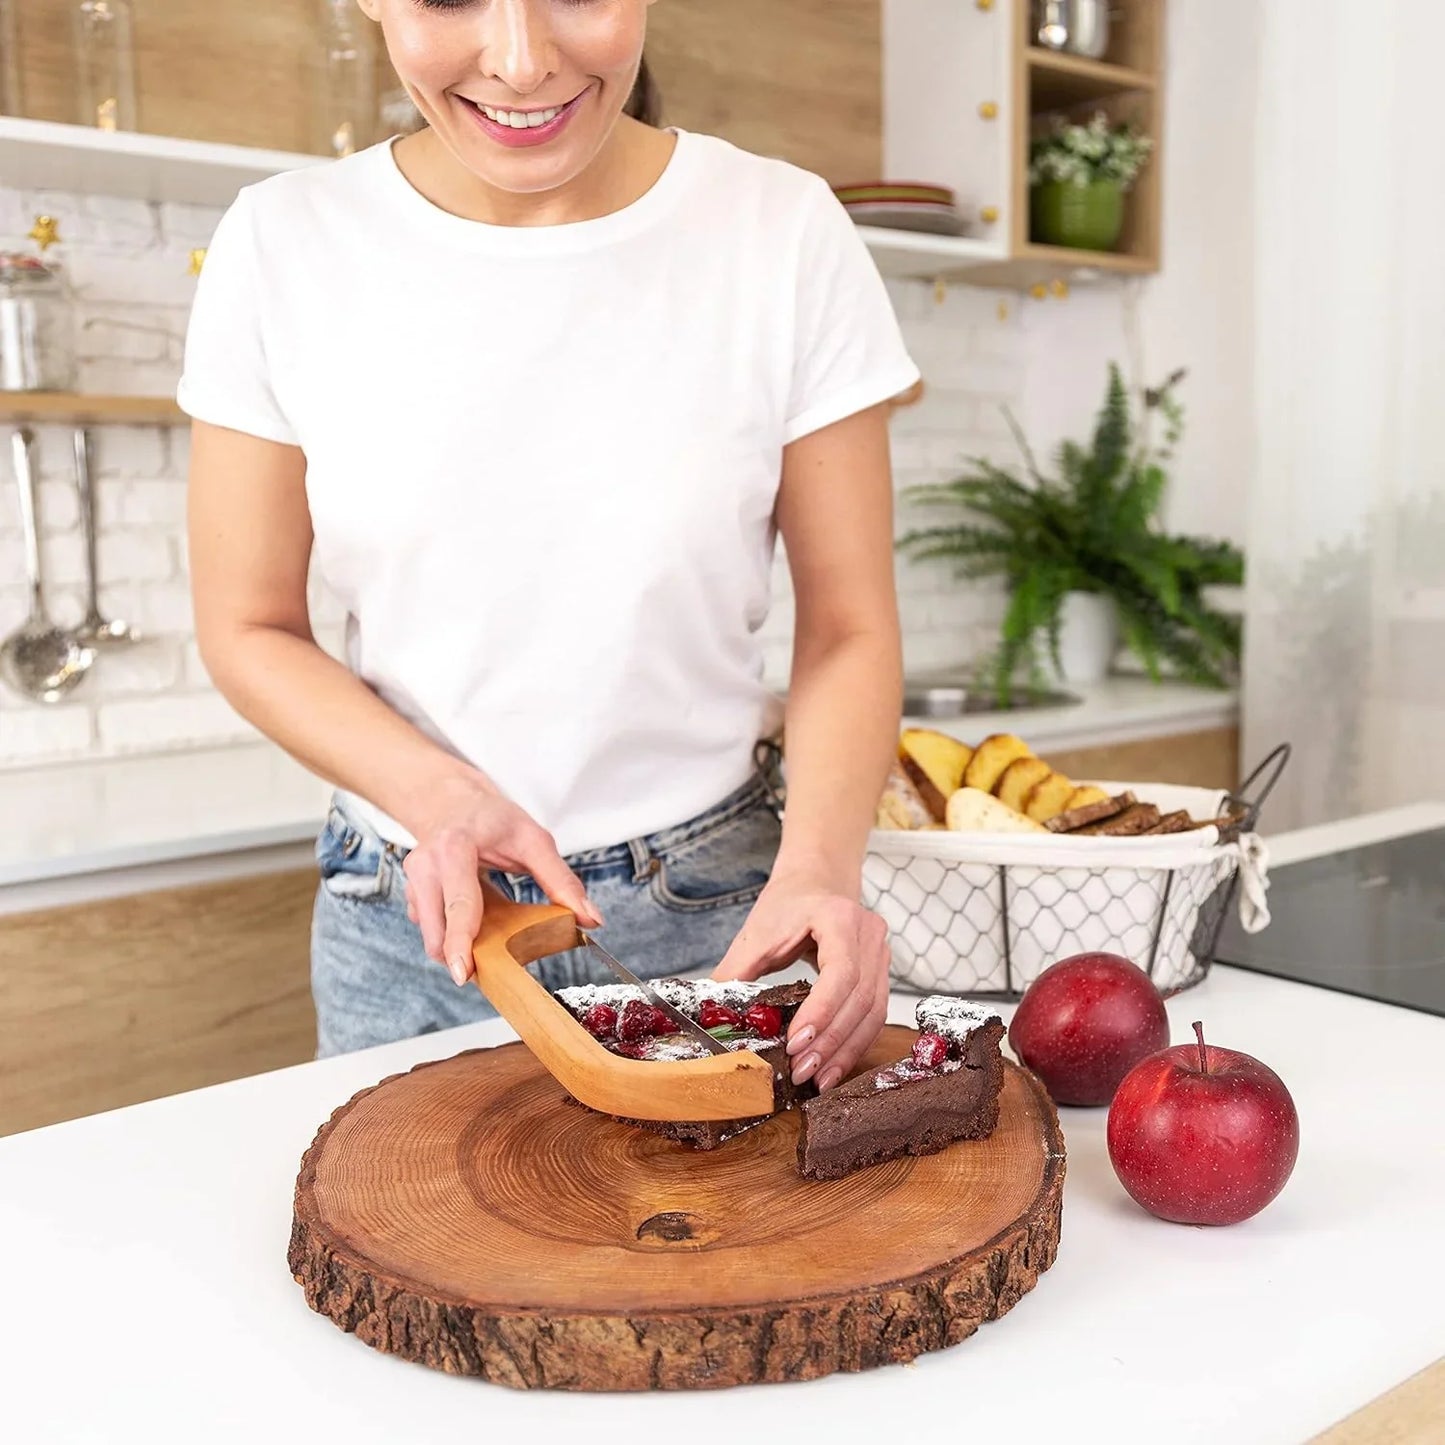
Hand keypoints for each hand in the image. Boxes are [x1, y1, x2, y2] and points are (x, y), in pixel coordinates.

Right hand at [402, 776, 602, 985]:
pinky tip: (471, 920)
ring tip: (485, 931)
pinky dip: (451, 936)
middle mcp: (425, 866)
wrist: (450, 804)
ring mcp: (413, 883)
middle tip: (486, 967)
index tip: (464, 972)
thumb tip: (590, 919)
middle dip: (459, 955)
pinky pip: (430, 931)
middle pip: (437, 930)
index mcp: (455, 847)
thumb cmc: (492, 820)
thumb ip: (561, 880)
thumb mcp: (533, 840)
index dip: (461, 940)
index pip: (460, 902)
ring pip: (431, 937)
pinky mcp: (411, 898)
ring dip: (457, 947)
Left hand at [712, 873, 889, 1091]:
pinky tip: (833, 1066)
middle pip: (860, 998)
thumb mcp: (755, 936)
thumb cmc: (785, 905)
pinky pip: (874, 1014)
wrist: (815, 882)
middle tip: (802, 1072)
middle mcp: (869, 933)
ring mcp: (881, 952)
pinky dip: (854, 1043)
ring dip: (845, 1050)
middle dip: (831, 1041)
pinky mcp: (881, 972)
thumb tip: (706, 1015)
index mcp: (838, 917)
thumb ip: (733, 974)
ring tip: (818, 1079)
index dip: (821, 1011)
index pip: (841, 971)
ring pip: (873, 1012)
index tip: (796, 1043)